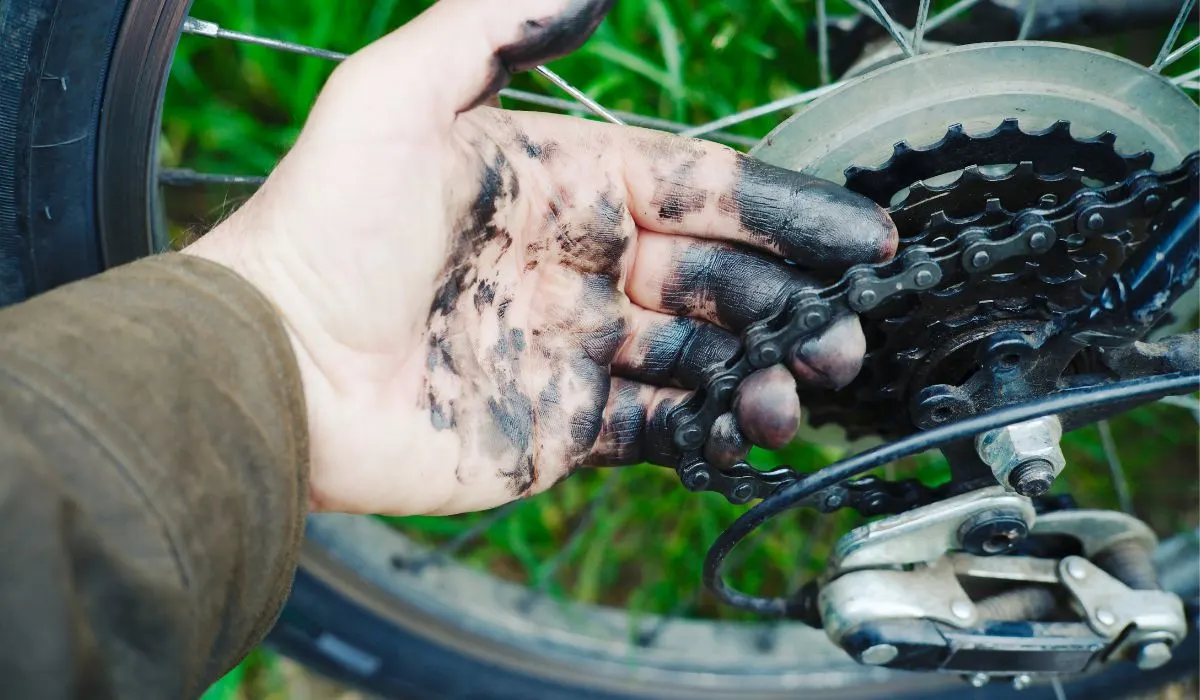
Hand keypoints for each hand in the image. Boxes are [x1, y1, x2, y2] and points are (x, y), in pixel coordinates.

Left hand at [184, 0, 896, 515]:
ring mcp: (576, 347)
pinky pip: (659, 426)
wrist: (274, 368)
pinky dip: (709, 430)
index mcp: (566, 183)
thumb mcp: (396, 98)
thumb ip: (491, 27)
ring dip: (763, 371)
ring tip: (804, 389)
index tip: (861, 236)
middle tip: (848, 328)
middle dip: (792, 299)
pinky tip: (745, 430)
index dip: (784, 209)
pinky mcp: (564, 425)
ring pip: (703, 356)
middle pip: (720, 275)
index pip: (700, 188)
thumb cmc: (323, 230)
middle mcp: (581, 263)